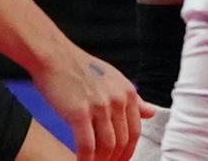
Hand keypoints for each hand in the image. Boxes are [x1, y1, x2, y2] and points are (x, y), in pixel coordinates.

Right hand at [36, 42, 149, 160]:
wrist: (55, 56)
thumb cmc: (81, 68)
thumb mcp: (113, 79)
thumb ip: (132, 99)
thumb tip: (151, 112)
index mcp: (127, 92)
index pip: (135, 131)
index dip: (128, 151)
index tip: (120, 160)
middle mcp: (117, 99)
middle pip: (122, 142)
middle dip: (115, 159)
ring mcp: (99, 106)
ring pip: (107, 147)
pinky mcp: (79, 113)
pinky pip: (87, 146)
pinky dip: (86, 160)